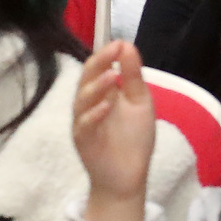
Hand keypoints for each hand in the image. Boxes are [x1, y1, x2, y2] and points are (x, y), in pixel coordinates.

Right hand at [73, 40, 153, 220]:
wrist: (128, 177)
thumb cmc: (134, 138)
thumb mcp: (139, 101)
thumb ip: (132, 75)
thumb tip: (126, 44)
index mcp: (104, 90)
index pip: (99, 66)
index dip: (106, 54)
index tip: (119, 43)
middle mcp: (90, 103)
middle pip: (87, 78)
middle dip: (99, 63)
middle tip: (112, 52)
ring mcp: (84, 121)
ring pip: (81, 100)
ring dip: (95, 87)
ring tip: (110, 77)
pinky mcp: (83, 141)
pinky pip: (83, 125)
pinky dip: (93, 115)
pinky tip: (105, 107)